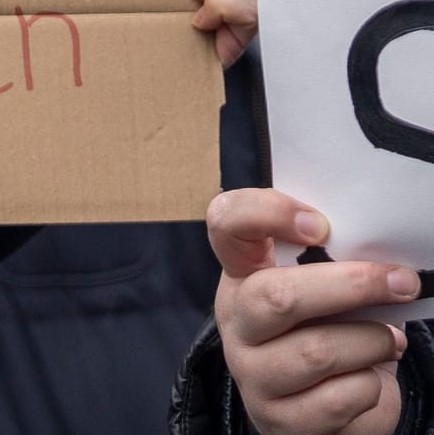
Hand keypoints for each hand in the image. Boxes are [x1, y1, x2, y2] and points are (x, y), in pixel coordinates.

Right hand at [210, 189, 414, 434]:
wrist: (323, 410)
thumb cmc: (329, 334)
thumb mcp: (322, 293)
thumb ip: (331, 266)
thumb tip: (381, 256)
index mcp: (242, 275)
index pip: (227, 224)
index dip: (267, 214)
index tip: (320, 225)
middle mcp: (236, 322)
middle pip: (277, 295)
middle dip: (353, 286)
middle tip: (402, 282)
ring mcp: (251, 373)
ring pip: (316, 352)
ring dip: (373, 343)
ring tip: (389, 342)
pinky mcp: (278, 418)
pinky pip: (338, 398)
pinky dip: (370, 387)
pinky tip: (366, 381)